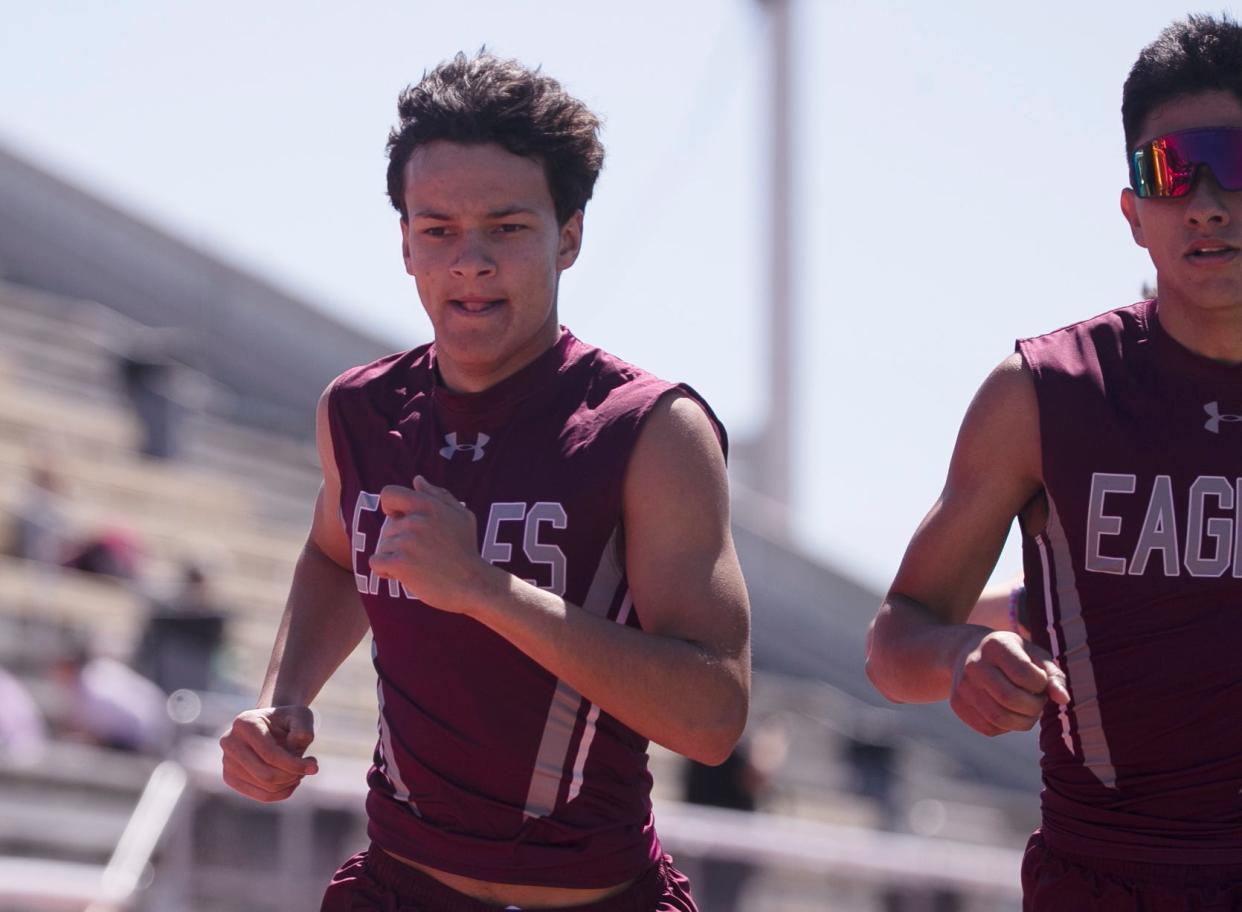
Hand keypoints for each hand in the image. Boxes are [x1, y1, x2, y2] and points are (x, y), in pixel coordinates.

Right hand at [220, 705, 317, 801]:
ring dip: (289, 783)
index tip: (313, 765)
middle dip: (292, 775)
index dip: (294, 764)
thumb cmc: (289, 720)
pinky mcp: (230, 777)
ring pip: (264, 787)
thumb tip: (297, 751)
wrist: (272, 725)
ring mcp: (226, 761)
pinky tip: (292, 780)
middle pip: (265, 774)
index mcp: (244, 723)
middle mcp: (230, 742)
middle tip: (310, 768)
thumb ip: (303, 729)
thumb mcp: (302, 716)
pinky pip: (260, 795)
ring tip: (301, 770)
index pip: (270, 754)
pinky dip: (281, 792)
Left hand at [370, 476, 488, 612]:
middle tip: (422, 554)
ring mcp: (407, 542)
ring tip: (418, 566)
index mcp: (428, 506)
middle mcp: (415, 521)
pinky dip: (385, 571)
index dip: (390, 507)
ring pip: (382, 547)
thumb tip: (417, 480)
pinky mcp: (400, 564)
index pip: (389, 494)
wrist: (473, 584)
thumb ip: (438, 495)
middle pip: (387, 528)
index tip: (400, 519)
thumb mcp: (461, 516)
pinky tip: (403, 575)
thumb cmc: (467, 550)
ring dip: (394, 558)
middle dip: (399, 542)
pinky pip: (375, 563)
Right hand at [950, 630, 1069, 736]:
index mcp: (994, 645)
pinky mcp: (957, 705)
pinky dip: (1007, 727)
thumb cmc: (1010, 654)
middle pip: (1011, 699)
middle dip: (1034, 708)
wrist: (966, 652)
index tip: (1040, 681)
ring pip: (1000, 719)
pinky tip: (1009, 713)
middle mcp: (974, 665)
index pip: (1025, 675)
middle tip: (1039, 702)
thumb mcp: (1033, 654)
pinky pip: (989, 728)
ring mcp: (962, 686)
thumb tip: (1064, 700)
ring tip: (1028, 711)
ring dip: (1024, 722)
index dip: (1041, 684)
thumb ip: (1052, 674)